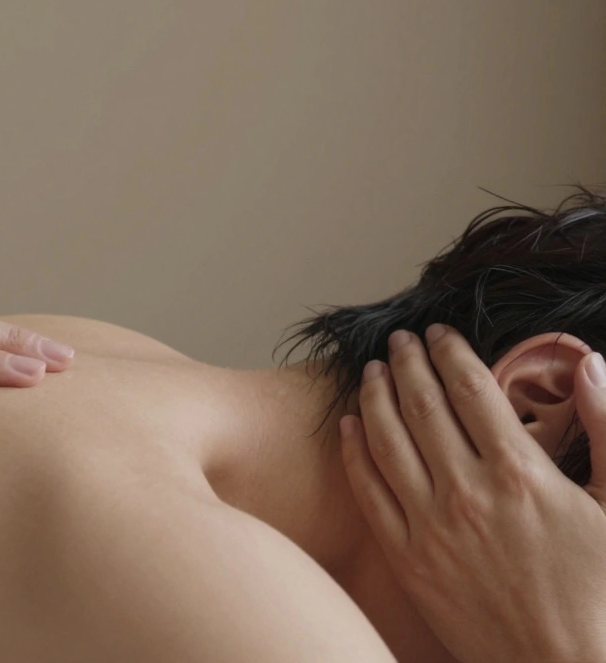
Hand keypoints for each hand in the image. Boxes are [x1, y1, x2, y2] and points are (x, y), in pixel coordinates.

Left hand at [339, 324, 605, 662]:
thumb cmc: (602, 594)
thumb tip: (593, 364)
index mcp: (520, 475)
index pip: (472, 391)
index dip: (450, 353)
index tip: (438, 333)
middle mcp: (467, 494)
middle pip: (422, 408)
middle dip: (406, 365)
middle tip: (397, 341)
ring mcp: (431, 528)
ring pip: (387, 443)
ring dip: (374, 399)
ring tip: (369, 371)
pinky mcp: (408, 561)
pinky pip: (370, 495)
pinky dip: (354, 454)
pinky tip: (347, 429)